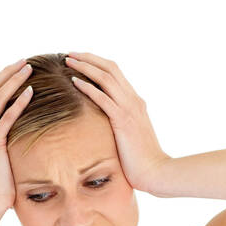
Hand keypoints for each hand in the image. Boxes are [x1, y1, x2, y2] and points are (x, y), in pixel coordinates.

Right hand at [0, 59, 33, 219]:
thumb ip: (1, 143)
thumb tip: (17, 136)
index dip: (0, 80)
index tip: (15, 70)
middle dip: (7, 73)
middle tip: (24, 62)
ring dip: (13, 81)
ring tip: (28, 69)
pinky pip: (6, 117)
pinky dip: (18, 102)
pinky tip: (30, 91)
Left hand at [64, 52, 170, 193]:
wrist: (156, 172)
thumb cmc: (142, 161)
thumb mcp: (131, 136)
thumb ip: (121, 124)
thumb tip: (105, 126)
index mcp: (135, 102)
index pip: (116, 74)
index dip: (97, 64)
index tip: (80, 60)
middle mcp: (133, 100)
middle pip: (110, 68)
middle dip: (89, 58)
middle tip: (70, 54)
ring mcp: (129, 109)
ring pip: (106, 78)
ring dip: (85, 67)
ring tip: (68, 61)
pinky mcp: (123, 121)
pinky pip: (103, 98)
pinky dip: (88, 87)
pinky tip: (74, 82)